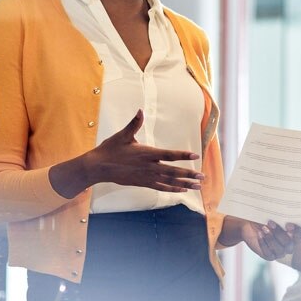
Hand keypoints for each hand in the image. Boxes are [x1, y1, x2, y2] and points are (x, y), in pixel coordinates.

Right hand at [82, 110, 203, 192]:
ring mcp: (146, 176)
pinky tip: (183, 190)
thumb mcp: (123, 135)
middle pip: (173, 171)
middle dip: (189, 174)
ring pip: (169, 181)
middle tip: (203, 176)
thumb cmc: (110, 149)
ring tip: (198, 185)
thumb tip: (140, 110)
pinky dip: (172, 189)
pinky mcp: (142, 183)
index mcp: (146, 153)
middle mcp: (149, 166)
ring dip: (184, 183)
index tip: (196, 156)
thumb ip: (134, 123)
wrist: (98, 167)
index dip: (183, 155)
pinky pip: (161, 187)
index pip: (168, 154)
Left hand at [240, 219, 300, 259]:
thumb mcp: (273, 214)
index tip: (288, 225)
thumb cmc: (266, 218)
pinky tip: (259, 234)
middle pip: (288, 243)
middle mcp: (289, 245)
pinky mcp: (270, 256)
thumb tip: (282, 210)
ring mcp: (280, 252)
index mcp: (294, 234)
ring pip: (280, 250)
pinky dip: (264, 243)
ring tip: (263, 228)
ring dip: (271, 238)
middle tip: (270, 222)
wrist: (252, 226)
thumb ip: (279, 215)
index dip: (296, 232)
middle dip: (279, 233)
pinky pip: (269, 253)